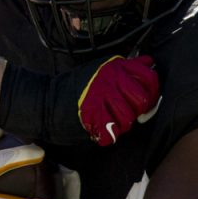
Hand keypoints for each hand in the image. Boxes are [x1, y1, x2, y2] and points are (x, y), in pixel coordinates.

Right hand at [0, 56, 159, 145]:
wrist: (44, 102)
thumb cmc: (73, 86)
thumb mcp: (100, 69)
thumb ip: (124, 67)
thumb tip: (149, 62)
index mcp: (114, 68)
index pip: (149, 78)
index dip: (152, 91)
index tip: (145, 98)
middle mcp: (110, 82)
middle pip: (143, 100)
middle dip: (139, 110)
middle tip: (128, 113)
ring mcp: (102, 100)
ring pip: (129, 119)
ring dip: (123, 124)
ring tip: (112, 121)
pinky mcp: (93, 118)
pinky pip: (113, 133)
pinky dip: (109, 135)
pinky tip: (101, 130)